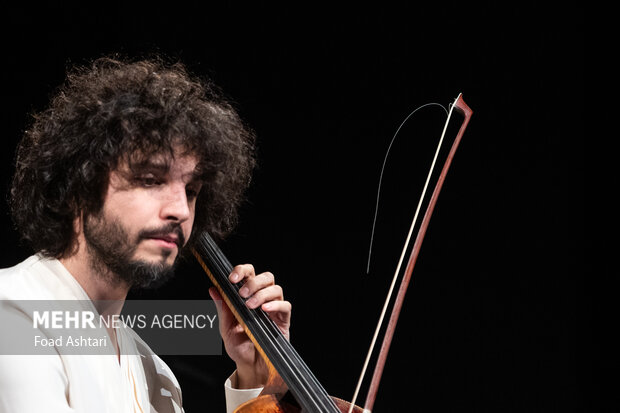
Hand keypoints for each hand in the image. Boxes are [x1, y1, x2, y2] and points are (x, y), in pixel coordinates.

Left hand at [208, 264, 290, 388]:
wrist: (250, 367)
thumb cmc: (239, 348)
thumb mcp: (226, 328)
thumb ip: (222, 309)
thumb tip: (213, 289)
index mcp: (248, 297)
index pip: (249, 274)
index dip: (241, 271)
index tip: (231, 278)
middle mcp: (262, 299)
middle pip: (266, 277)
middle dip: (253, 282)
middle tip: (242, 294)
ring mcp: (274, 309)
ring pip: (276, 288)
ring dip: (262, 294)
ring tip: (250, 306)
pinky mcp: (283, 320)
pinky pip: (285, 305)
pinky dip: (275, 304)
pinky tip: (265, 310)